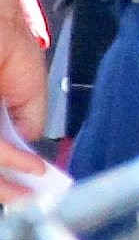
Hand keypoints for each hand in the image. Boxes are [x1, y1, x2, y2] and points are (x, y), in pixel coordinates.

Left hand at [0, 0, 48, 200]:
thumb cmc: (8, 41)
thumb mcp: (28, 90)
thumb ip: (27, 123)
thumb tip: (27, 152)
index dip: (10, 174)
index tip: (32, 188)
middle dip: (6, 185)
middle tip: (28, 198)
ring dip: (6, 178)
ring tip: (30, 190)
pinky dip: (9, 158)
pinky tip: (29, 167)